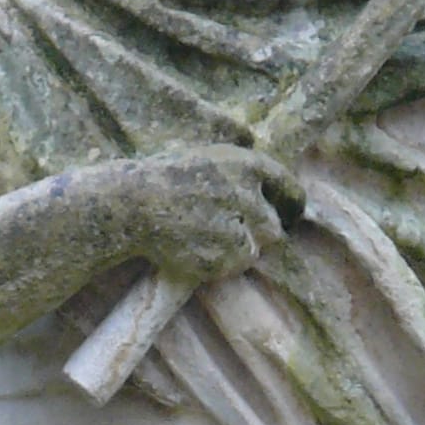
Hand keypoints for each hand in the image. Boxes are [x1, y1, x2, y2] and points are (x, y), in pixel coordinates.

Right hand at [122, 144, 304, 288]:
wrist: (134, 206)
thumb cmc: (166, 178)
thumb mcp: (209, 158)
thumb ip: (243, 173)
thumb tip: (270, 192)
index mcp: (249, 166)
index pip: (289, 189)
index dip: (291, 204)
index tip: (288, 213)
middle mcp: (251, 199)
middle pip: (274, 227)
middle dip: (258, 230)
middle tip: (230, 229)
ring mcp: (240, 232)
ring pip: (253, 250)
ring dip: (236, 248)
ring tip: (202, 235)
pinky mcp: (225, 260)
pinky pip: (231, 267)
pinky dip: (218, 263)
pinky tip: (193, 248)